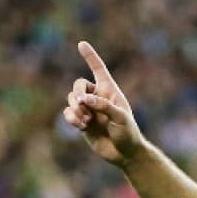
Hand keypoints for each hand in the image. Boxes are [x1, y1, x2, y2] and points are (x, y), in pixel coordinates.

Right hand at [63, 41, 142, 166]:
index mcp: (110, 91)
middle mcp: (98, 97)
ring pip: (71, 99)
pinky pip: (68, 113)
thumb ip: (103, 106)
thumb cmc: (128, 133)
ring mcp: (88, 109)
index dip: (90, 57)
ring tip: (86, 121)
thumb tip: (84, 99)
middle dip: (78, 92)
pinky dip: (71, 117)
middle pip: (78, 84)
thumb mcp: (121, 118)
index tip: (81, 43)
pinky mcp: (81, 122)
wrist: (124, 154)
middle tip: (83, 103)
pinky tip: (81, 126)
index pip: (98, 69)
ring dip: (75, 108)